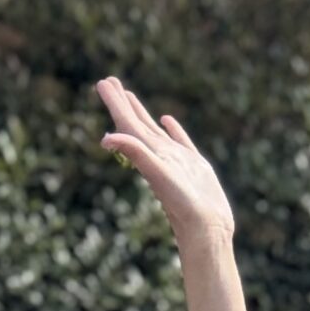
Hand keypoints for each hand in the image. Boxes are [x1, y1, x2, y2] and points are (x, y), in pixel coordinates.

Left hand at [98, 79, 232, 238]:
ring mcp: (176, 159)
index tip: (102, 82)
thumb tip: (105, 139)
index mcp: (148, 153)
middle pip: (135, 123)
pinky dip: (172, 128)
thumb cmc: (182, 204)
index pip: (126, 123)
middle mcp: (158, 154)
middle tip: (108, 81)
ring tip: (129, 96)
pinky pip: (179, 140)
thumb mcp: (158, 174)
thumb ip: (135, 153)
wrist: (207, 229)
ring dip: (140, 113)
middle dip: (121, 103)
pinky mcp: (194, 165)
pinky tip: (166, 119)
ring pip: (153, 130)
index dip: (114, 103)